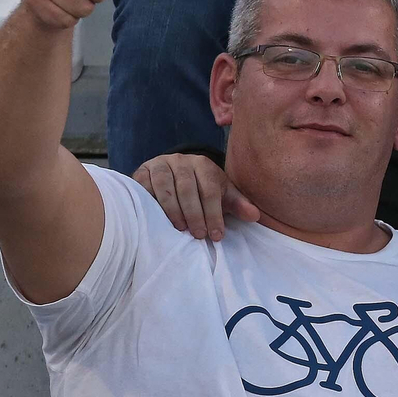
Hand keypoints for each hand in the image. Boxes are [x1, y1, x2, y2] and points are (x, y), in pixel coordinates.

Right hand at [132, 152, 260, 240]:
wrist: (172, 176)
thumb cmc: (201, 190)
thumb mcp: (222, 196)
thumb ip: (238, 205)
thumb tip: (256, 216)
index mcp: (203, 164)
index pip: (210, 189)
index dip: (214, 213)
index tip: (216, 235)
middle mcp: (181, 161)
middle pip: (187, 187)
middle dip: (194, 214)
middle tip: (198, 235)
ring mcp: (159, 164)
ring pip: (164, 186)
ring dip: (172, 209)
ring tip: (179, 229)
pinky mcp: (142, 172)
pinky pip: (144, 186)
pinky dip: (150, 202)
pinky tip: (156, 219)